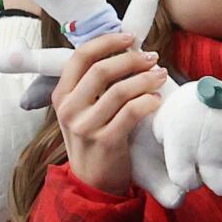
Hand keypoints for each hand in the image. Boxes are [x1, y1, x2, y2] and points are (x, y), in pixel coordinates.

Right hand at [53, 32, 162, 195]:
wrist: (93, 183)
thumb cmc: (94, 138)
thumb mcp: (83, 109)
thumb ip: (96, 84)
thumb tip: (127, 50)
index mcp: (61, 95)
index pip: (80, 57)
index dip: (107, 42)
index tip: (130, 38)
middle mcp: (68, 109)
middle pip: (102, 70)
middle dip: (132, 59)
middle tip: (153, 58)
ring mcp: (84, 126)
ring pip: (120, 90)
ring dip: (145, 79)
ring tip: (160, 76)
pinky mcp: (105, 141)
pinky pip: (132, 111)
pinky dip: (149, 101)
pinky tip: (156, 100)